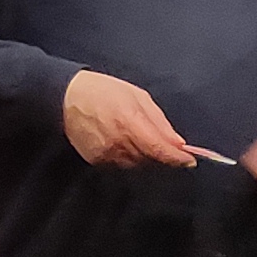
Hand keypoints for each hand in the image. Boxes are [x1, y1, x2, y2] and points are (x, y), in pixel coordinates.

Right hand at [62, 70, 197, 168]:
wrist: (66, 99)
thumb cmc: (104, 91)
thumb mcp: (137, 96)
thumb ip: (159, 122)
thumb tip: (178, 143)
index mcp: (129, 122)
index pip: (159, 150)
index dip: (177, 158)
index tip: (190, 161)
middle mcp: (118, 142)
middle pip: (151, 160)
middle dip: (161, 154)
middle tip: (162, 141)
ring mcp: (106, 154)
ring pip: (137, 165)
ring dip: (145, 156)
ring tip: (137, 136)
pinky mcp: (96, 161)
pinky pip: (121, 165)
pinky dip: (128, 157)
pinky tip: (122, 141)